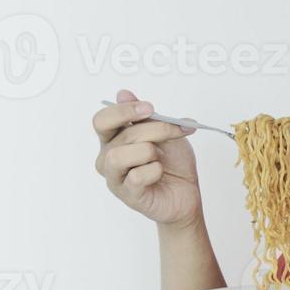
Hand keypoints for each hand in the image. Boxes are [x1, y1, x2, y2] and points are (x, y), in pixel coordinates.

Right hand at [93, 89, 202, 227]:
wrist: (187, 192)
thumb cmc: (173, 163)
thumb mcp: (165, 132)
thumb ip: (144, 116)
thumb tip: (122, 93)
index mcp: (114, 139)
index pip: (102, 120)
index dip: (123, 111)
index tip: (149, 108)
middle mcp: (109, 158)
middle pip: (122, 134)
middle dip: (155, 129)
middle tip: (175, 131)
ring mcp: (115, 178)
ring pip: (120, 155)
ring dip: (149, 152)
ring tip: (159, 159)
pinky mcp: (127, 195)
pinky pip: (136, 176)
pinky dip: (154, 171)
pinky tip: (159, 173)